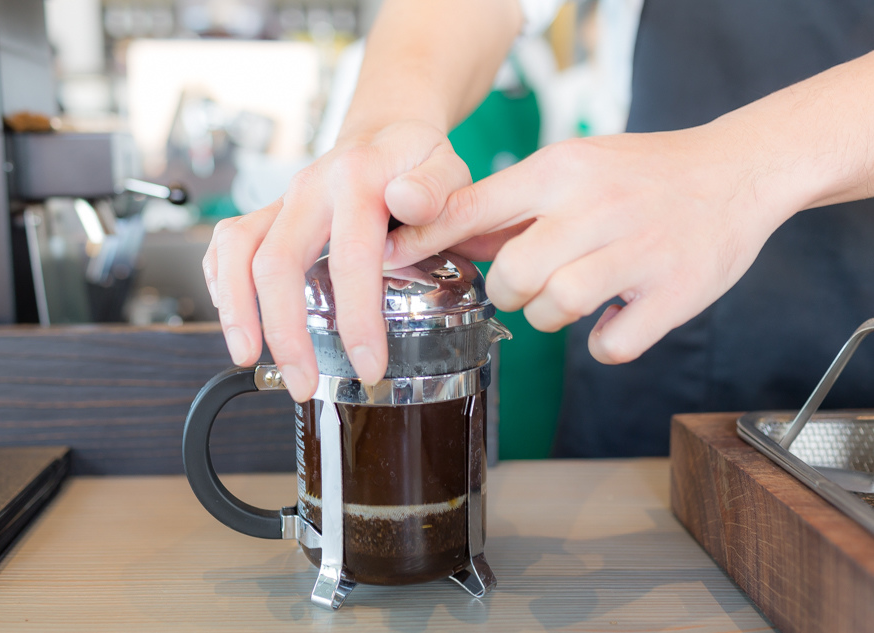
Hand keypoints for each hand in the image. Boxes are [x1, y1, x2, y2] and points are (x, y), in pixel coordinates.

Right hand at [202, 121, 470, 400]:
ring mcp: (283, 201)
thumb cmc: (419, 161)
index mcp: (358, 178)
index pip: (351, 257)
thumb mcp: (448, 166)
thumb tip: (408, 202)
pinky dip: (220, 284)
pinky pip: (226, 244)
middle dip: (285, 331)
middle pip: (277, 261)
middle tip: (303, 382)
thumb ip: (435, 189)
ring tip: (248, 358)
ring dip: (236, 309)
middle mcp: (310, 187)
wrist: (386, 134)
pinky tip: (236, 321)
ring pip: (236, 250)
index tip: (369, 365)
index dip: (358, 319)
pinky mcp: (269, 214)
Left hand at [383, 125, 797, 363]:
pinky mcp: (675, 292)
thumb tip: (446, 239)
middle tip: (532, 283)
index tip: (385, 260)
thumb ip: (512, 205)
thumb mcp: (573, 167)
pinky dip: (607, 344)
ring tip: (576, 296)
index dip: (422, 240)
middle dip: (511, 291)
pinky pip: (611, 346)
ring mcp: (638, 250)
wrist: (736, 170)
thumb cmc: (641, 174)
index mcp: (561, 170)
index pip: (471, 208)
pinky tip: (616, 317)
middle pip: (512, 275)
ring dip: (553, 316)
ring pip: (556, 309)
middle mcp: (595, 206)